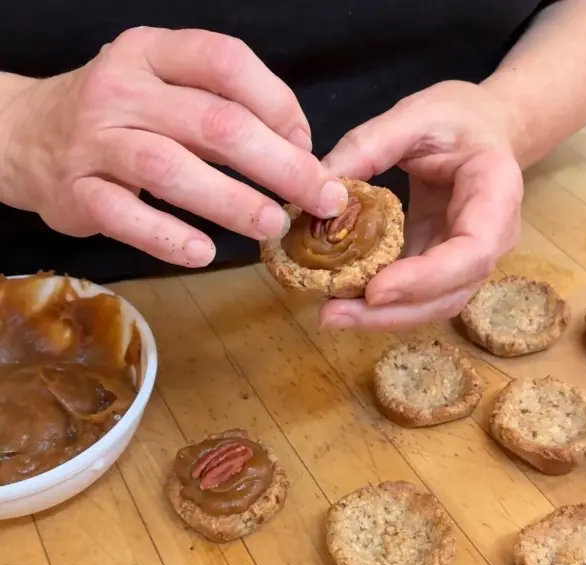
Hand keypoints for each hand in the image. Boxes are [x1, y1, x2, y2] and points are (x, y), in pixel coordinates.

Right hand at [2, 27, 347, 267]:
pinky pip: (125, 216)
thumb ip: (220, 107)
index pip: (227, 63)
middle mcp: (122, 89)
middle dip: (278, 163)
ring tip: (272, 225)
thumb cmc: (116, 117)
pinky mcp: (75, 191)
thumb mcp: (161, 89)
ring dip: (230, 202)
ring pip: (170, 168)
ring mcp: (94, 140)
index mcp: (152, 53)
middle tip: (319, 198)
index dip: (278, 105)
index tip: (307, 146)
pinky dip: (168, 237)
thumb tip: (296, 151)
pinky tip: (204, 253)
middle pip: (213, 122)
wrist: (24, 136)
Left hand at [320, 80, 523, 329]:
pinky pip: (415, 297)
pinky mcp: (442, 270)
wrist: (483, 130)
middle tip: (332, 314)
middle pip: (449, 294)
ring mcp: (468, 262)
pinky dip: (379, 305)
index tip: (375, 289)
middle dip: (391, 313)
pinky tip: (341, 300)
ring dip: (381, 318)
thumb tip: (320, 190)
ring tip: (330, 313)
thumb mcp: (414, 115)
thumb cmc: (457, 119)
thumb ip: (369, 145)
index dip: (425, 278)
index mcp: (496, 195)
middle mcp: (491, 240)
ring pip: (432, 306)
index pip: (472, 252)